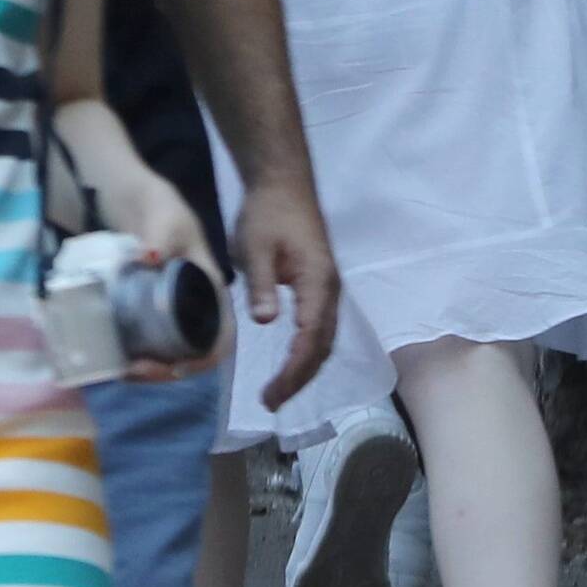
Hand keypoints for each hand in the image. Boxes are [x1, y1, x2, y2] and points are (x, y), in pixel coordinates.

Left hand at [231, 174, 343, 405]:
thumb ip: (261, 283)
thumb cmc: (268, 213)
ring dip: (303, 369)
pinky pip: (318, 330)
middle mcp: (330, 294)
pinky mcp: (318, 288)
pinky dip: (306, 353)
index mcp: (318, 284)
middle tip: (271, 402)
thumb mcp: (255, 245)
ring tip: (278, 392)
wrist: (283, 185)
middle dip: (299, 379)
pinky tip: (289, 363)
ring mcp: (327, 291)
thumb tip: (266, 322)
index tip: (272, 394)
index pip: (310, 340)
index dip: (293, 372)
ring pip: (323, 342)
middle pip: (321, 348)